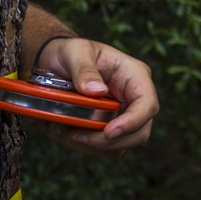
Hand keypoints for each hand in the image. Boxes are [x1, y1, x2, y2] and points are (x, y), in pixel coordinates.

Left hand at [31, 37, 158, 157]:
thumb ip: (84, 69)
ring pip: (116, 147)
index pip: (147, 105)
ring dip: (87, 145)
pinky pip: (97, 147)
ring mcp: (119, 116)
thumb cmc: (69, 53)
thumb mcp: (75, 52)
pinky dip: (77, 145)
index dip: (132, 123)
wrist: (53, 63)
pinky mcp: (102, 128)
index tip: (108, 133)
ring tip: (60, 130)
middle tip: (76, 136)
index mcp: (133, 76)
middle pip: (138, 134)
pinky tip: (58, 130)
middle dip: (108, 142)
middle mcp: (131, 99)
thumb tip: (97, 91)